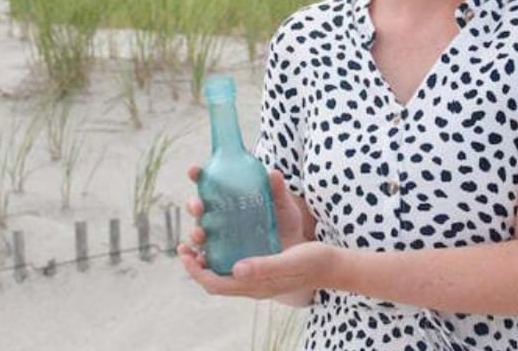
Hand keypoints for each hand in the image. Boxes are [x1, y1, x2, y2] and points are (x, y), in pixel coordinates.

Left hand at [177, 164, 323, 301]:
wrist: (332, 265)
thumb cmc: (313, 262)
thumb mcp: (290, 261)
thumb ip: (264, 266)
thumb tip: (235, 269)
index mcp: (255, 286)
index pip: (215, 284)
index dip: (196, 271)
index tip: (185, 252)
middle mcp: (251, 283)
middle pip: (215, 278)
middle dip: (197, 262)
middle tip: (188, 241)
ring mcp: (256, 276)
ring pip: (223, 269)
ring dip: (209, 254)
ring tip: (201, 234)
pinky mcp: (262, 265)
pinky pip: (235, 262)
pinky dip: (224, 249)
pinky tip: (224, 232)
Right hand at [180, 165, 308, 249]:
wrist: (294, 252)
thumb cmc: (284, 224)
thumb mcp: (283, 206)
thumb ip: (277, 191)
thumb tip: (275, 174)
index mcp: (229, 198)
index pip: (209, 184)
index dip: (198, 176)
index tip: (194, 170)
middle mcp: (219, 217)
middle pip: (199, 209)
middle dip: (193, 206)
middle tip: (198, 206)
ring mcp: (220, 238)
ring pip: (200, 234)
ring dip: (195, 233)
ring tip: (200, 234)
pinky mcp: (222, 258)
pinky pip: (204, 260)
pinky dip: (196, 260)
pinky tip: (196, 259)